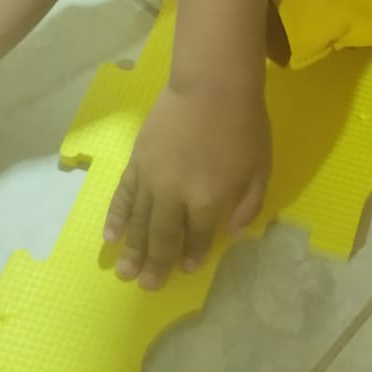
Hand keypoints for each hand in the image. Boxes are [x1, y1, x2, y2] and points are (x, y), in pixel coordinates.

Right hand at [103, 82, 270, 289]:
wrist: (211, 85)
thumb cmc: (244, 125)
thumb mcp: (260, 168)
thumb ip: (249, 205)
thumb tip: (232, 234)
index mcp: (208, 200)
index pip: (196, 236)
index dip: (191, 255)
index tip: (185, 271)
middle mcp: (174, 196)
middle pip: (162, 237)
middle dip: (156, 264)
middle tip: (146, 286)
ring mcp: (150, 180)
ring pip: (137, 223)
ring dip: (131, 251)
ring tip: (124, 273)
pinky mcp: (135, 162)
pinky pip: (122, 197)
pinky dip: (115, 219)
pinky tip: (110, 238)